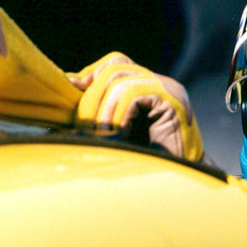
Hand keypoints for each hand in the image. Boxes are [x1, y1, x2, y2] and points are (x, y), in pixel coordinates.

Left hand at [70, 52, 204, 161]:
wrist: (180, 182)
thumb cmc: (148, 161)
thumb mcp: (116, 132)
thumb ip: (98, 114)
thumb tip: (66, 97)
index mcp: (148, 87)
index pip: (116, 63)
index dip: (92, 74)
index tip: (73, 90)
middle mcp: (160, 83)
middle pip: (114, 69)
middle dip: (92, 97)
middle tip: (84, 128)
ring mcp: (168, 89)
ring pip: (121, 81)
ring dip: (104, 111)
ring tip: (104, 136)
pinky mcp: (172, 100)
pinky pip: (134, 94)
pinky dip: (121, 116)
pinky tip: (124, 136)